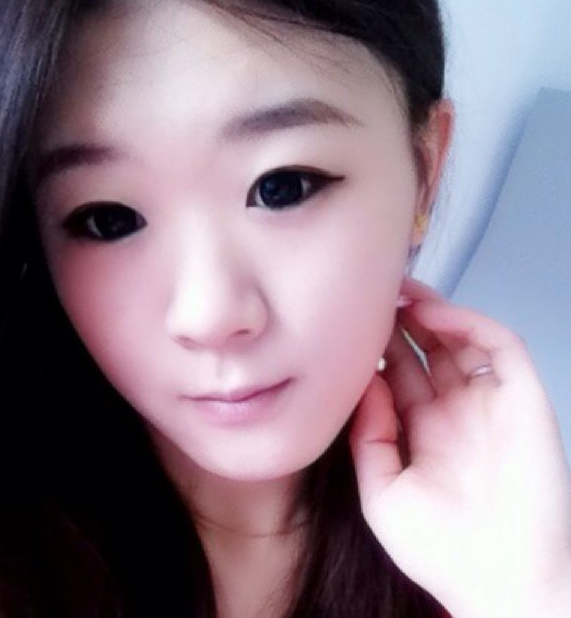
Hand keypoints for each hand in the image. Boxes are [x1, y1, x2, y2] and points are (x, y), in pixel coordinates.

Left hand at [349, 276, 570, 616]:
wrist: (501, 581)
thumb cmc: (440, 549)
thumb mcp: (383, 491)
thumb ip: (369, 436)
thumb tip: (361, 385)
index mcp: (423, 432)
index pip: (398, 375)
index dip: (377, 347)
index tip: (350, 322)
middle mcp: (455, 412)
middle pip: (427, 351)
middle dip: (401, 321)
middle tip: (374, 293)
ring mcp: (489, 404)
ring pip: (461, 340)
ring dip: (432, 312)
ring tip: (398, 292)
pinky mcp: (522, 400)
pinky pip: (499, 348)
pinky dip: (469, 324)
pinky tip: (433, 314)